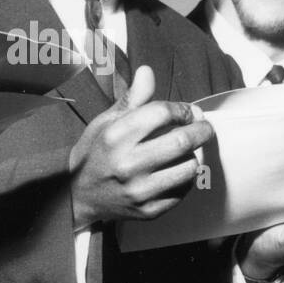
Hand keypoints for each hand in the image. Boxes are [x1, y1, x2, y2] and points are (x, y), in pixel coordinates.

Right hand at [67, 65, 213, 227]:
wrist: (78, 196)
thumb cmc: (96, 153)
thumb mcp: (106, 122)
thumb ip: (132, 99)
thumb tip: (148, 71)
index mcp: (115, 137)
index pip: (162, 113)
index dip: (182, 109)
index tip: (188, 112)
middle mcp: (127, 164)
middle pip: (181, 142)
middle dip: (201, 130)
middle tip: (205, 127)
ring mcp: (139, 191)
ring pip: (189, 168)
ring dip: (194, 156)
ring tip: (187, 152)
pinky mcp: (149, 211)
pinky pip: (184, 191)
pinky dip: (187, 179)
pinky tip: (177, 171)